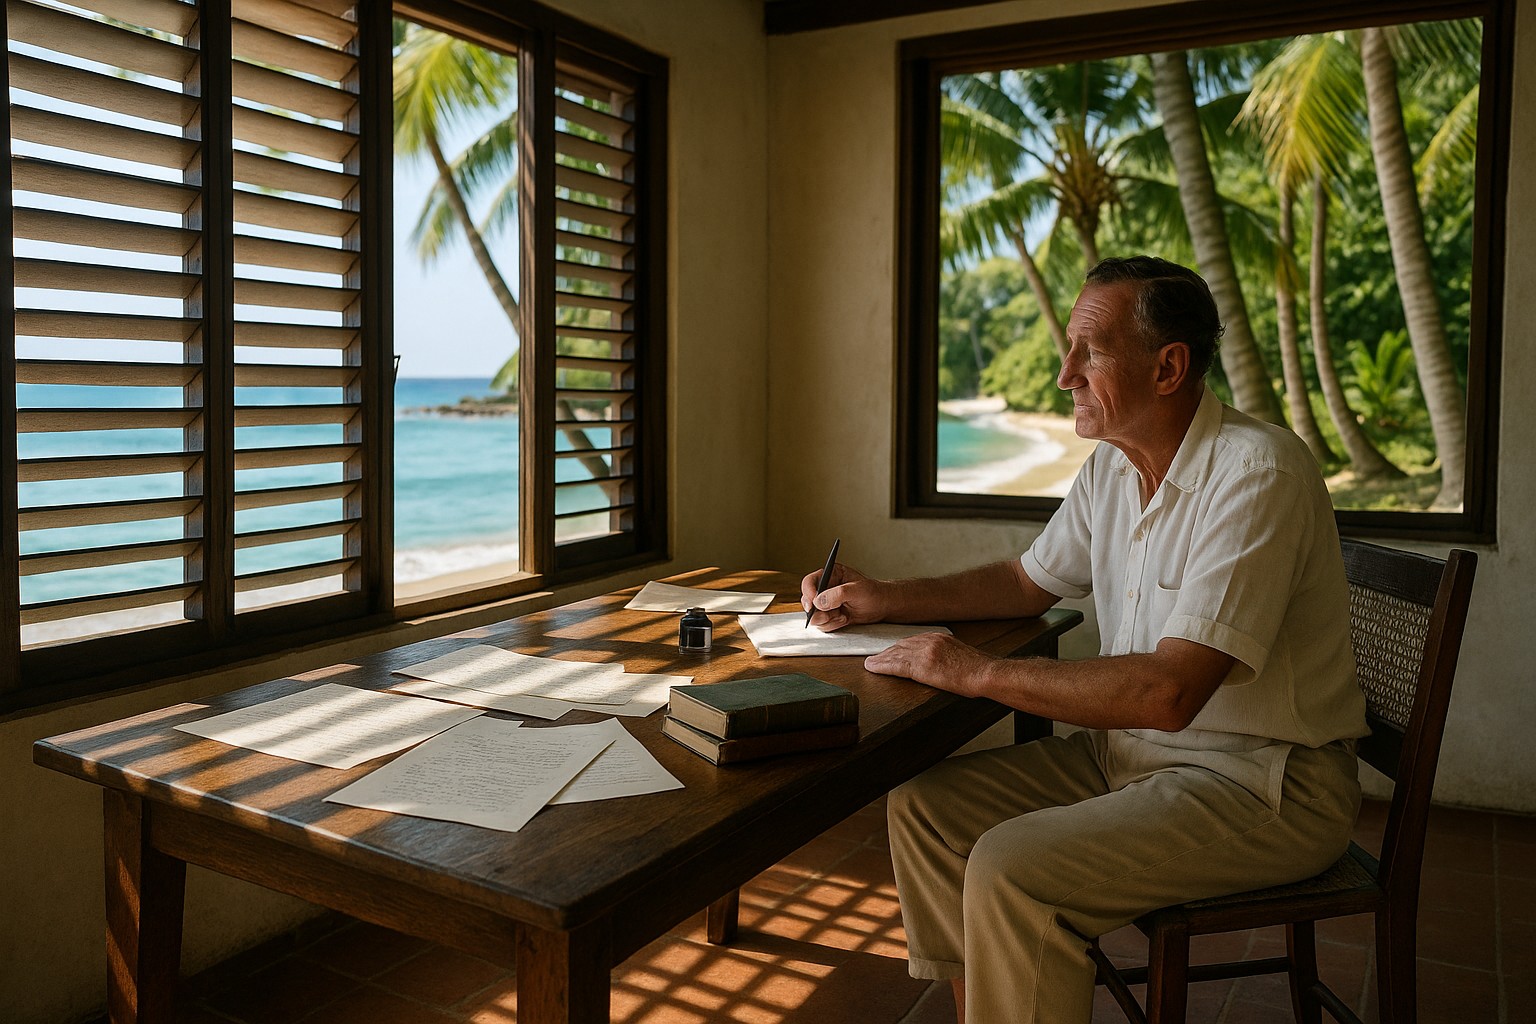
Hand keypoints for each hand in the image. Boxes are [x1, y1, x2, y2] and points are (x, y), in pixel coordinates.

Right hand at [800, 563, 880, 630]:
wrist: (881, 606)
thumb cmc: (873, 593)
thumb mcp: (857, 590)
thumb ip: (837, 594)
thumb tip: (819, 601)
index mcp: (830, 575)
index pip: (810, 582)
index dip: (808, 593)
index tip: (813, 604)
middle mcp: (825, 589)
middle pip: (808, 601)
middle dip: (818, 611)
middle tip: (829, 615)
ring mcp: (826, 603)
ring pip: (814, 615)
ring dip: (827, 619)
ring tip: (842, 615)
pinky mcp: (829, 615)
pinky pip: (822, 624)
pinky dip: (832, 624)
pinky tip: (844, 619)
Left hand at [863, 633, 993, 695]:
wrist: (986, 673)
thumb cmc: (980, 670)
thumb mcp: (962, 656)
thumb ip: (947, 655)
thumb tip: (942, 664)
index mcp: (939, 637)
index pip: (913, 641)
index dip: (899, 648)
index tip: (890, 652)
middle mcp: (930, 641)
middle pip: (901, 646)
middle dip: (887, 652)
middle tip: (875, 658)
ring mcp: (925, 652)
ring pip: (896, 654)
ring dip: (881, 659)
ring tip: (870, 663)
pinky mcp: (922, 666)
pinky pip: (896, 665)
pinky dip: (882, 665)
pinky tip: (872, 667)